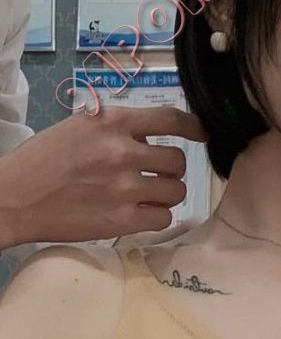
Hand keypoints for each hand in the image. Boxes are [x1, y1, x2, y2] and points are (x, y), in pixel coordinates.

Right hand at [0, 106, 207, 249]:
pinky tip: (140, 213)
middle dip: (171, 169)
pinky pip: (163, 218)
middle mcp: (122, 151)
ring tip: (147, 195)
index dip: (194, 127)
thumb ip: (119, 127)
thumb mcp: (81, 126)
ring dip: (167, 193)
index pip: (171, 118)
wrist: (11, 198)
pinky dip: (156, 216)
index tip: (202, 135)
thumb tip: (155, 135)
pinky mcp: (120, 220)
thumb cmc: (43, 160)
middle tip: (155, 175)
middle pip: (178, 161)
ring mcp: (123, 187)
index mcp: (112, 122)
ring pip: (176, 190)